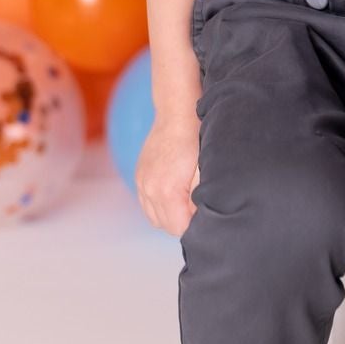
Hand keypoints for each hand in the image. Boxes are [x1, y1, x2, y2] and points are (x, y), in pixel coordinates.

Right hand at [135, 113, 200, 236]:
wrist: (178, 114)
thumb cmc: (196, 139)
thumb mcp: (205, 171)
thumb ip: (200, 199)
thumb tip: (199, 219)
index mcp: (168, 191)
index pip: (180, 229)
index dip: (195, 225)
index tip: (205, 213)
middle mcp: (150, 190)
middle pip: (166, 226)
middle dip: (183, 222)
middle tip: (198, 205)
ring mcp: (141, 183)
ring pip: (155, 218)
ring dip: (170, 215)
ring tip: (186, 199)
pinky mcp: (139, 176)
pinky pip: (146, 204)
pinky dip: (159, 205)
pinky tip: (173, 193)